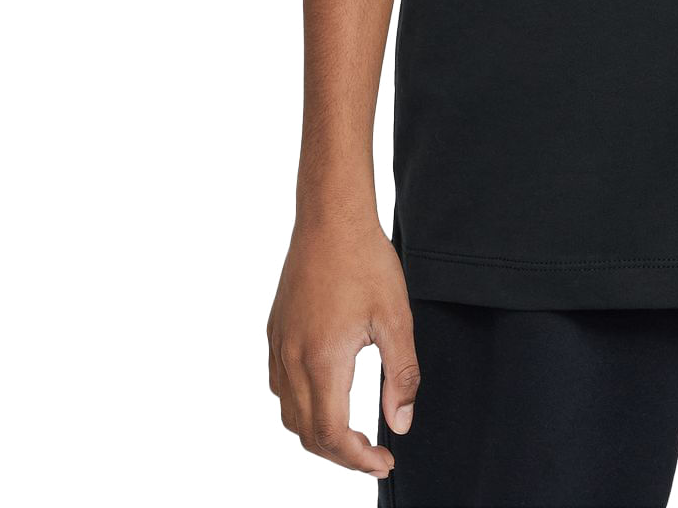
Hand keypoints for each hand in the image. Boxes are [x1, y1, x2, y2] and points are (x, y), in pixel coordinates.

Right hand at [267, 213, 419, 476]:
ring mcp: (279, 345)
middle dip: (340, 454)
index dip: (357, 459)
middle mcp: (292, 359)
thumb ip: (402, 375)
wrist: (331, 217)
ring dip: (318, 433)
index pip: (331, 434)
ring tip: (351, 433)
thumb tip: (400, 424)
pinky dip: (301, 406)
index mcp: (323, 359)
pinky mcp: (275, 332)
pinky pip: (280, 386)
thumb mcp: (396, 318)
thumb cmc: (366, 261)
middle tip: (373, 454)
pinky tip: (326, 395)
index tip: (384, 461)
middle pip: (307, 433)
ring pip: (289, 413)